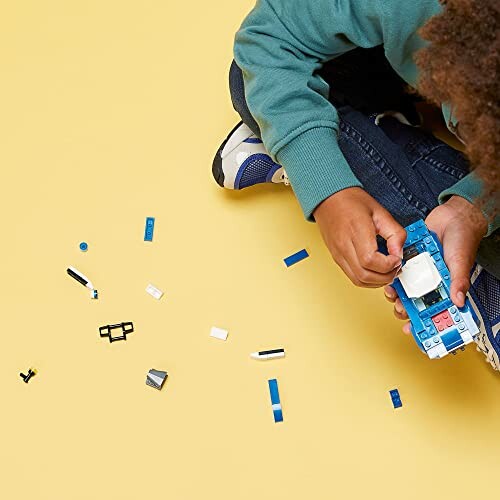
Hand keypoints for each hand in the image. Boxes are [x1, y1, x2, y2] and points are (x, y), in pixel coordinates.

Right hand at [314, 187, 405, 286]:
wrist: (329, 199)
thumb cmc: (351, 202)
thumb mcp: (380, 212)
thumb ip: (394, 233)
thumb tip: (399, 252)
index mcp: (356, 231)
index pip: (371, 261)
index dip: (388, 265)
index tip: (396, 258)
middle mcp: (344, 246)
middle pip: (364, 275)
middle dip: (385, 277)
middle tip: (395, 267)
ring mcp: (338, 254)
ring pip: (358, 280)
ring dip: (376, 281)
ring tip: (386, 270)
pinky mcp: (336, 258)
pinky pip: (352, 276)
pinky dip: (366, 278)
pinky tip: (374, 270)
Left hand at [384, 195, 487, 332]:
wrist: (453, 216)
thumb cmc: (463, 240)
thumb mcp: (460, 262)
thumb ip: (458, 281)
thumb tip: (459, 301)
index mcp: (444, 286)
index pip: (434, 309)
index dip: (424, 321)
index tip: (413, 330)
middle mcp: (430, 281)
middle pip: (415, 301)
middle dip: (405, 308)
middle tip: (399, 308)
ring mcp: (418, 270)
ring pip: (403, 287)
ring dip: (396, 292)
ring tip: (392, 292)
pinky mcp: (409, 258)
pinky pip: (398, 268)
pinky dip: (393, 273)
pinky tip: (389, 274)